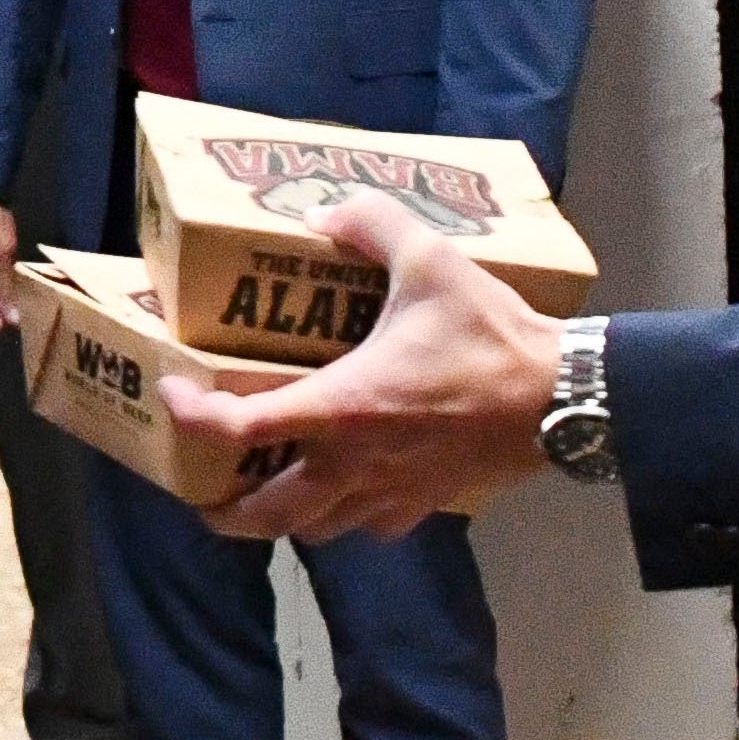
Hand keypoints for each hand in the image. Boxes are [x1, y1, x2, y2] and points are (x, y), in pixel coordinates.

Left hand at [161, 195, 557, 543]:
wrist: (565, 398)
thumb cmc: (492, 336)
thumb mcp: (429, 261)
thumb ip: (371, 224)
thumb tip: (327, 209)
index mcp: (340, 407)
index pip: (240, 428)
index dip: (194, 417)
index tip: (173, 394)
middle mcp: (354, 463)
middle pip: (266, 516)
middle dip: (223, 512)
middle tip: (201, 491)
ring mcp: (391, 492)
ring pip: (317, 530)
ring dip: (282, 518)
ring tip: (265, 490)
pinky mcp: (428, 504)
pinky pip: (371, 526)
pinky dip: (346, 516)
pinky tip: (346, 489)